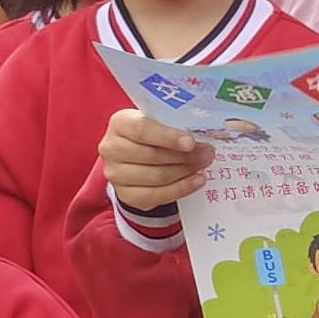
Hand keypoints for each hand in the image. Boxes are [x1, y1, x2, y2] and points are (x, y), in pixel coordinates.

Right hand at [95, 107, 216, 215]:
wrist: (134, 154)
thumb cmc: (151, 133)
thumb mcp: (157, 121)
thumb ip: (173, 125)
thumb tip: (201, 137)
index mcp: (119, 123)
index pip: (142, 129)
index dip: (168, 137)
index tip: (191, 142)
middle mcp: (111, 148)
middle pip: (151, 155)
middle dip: (184, 156)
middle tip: (207, 153)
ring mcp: (115, 173)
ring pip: (156, 177)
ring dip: (185, 172)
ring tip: (204, 165)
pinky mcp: (125, 194)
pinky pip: (156, 196)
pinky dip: (181, 189)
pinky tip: (197, 180)